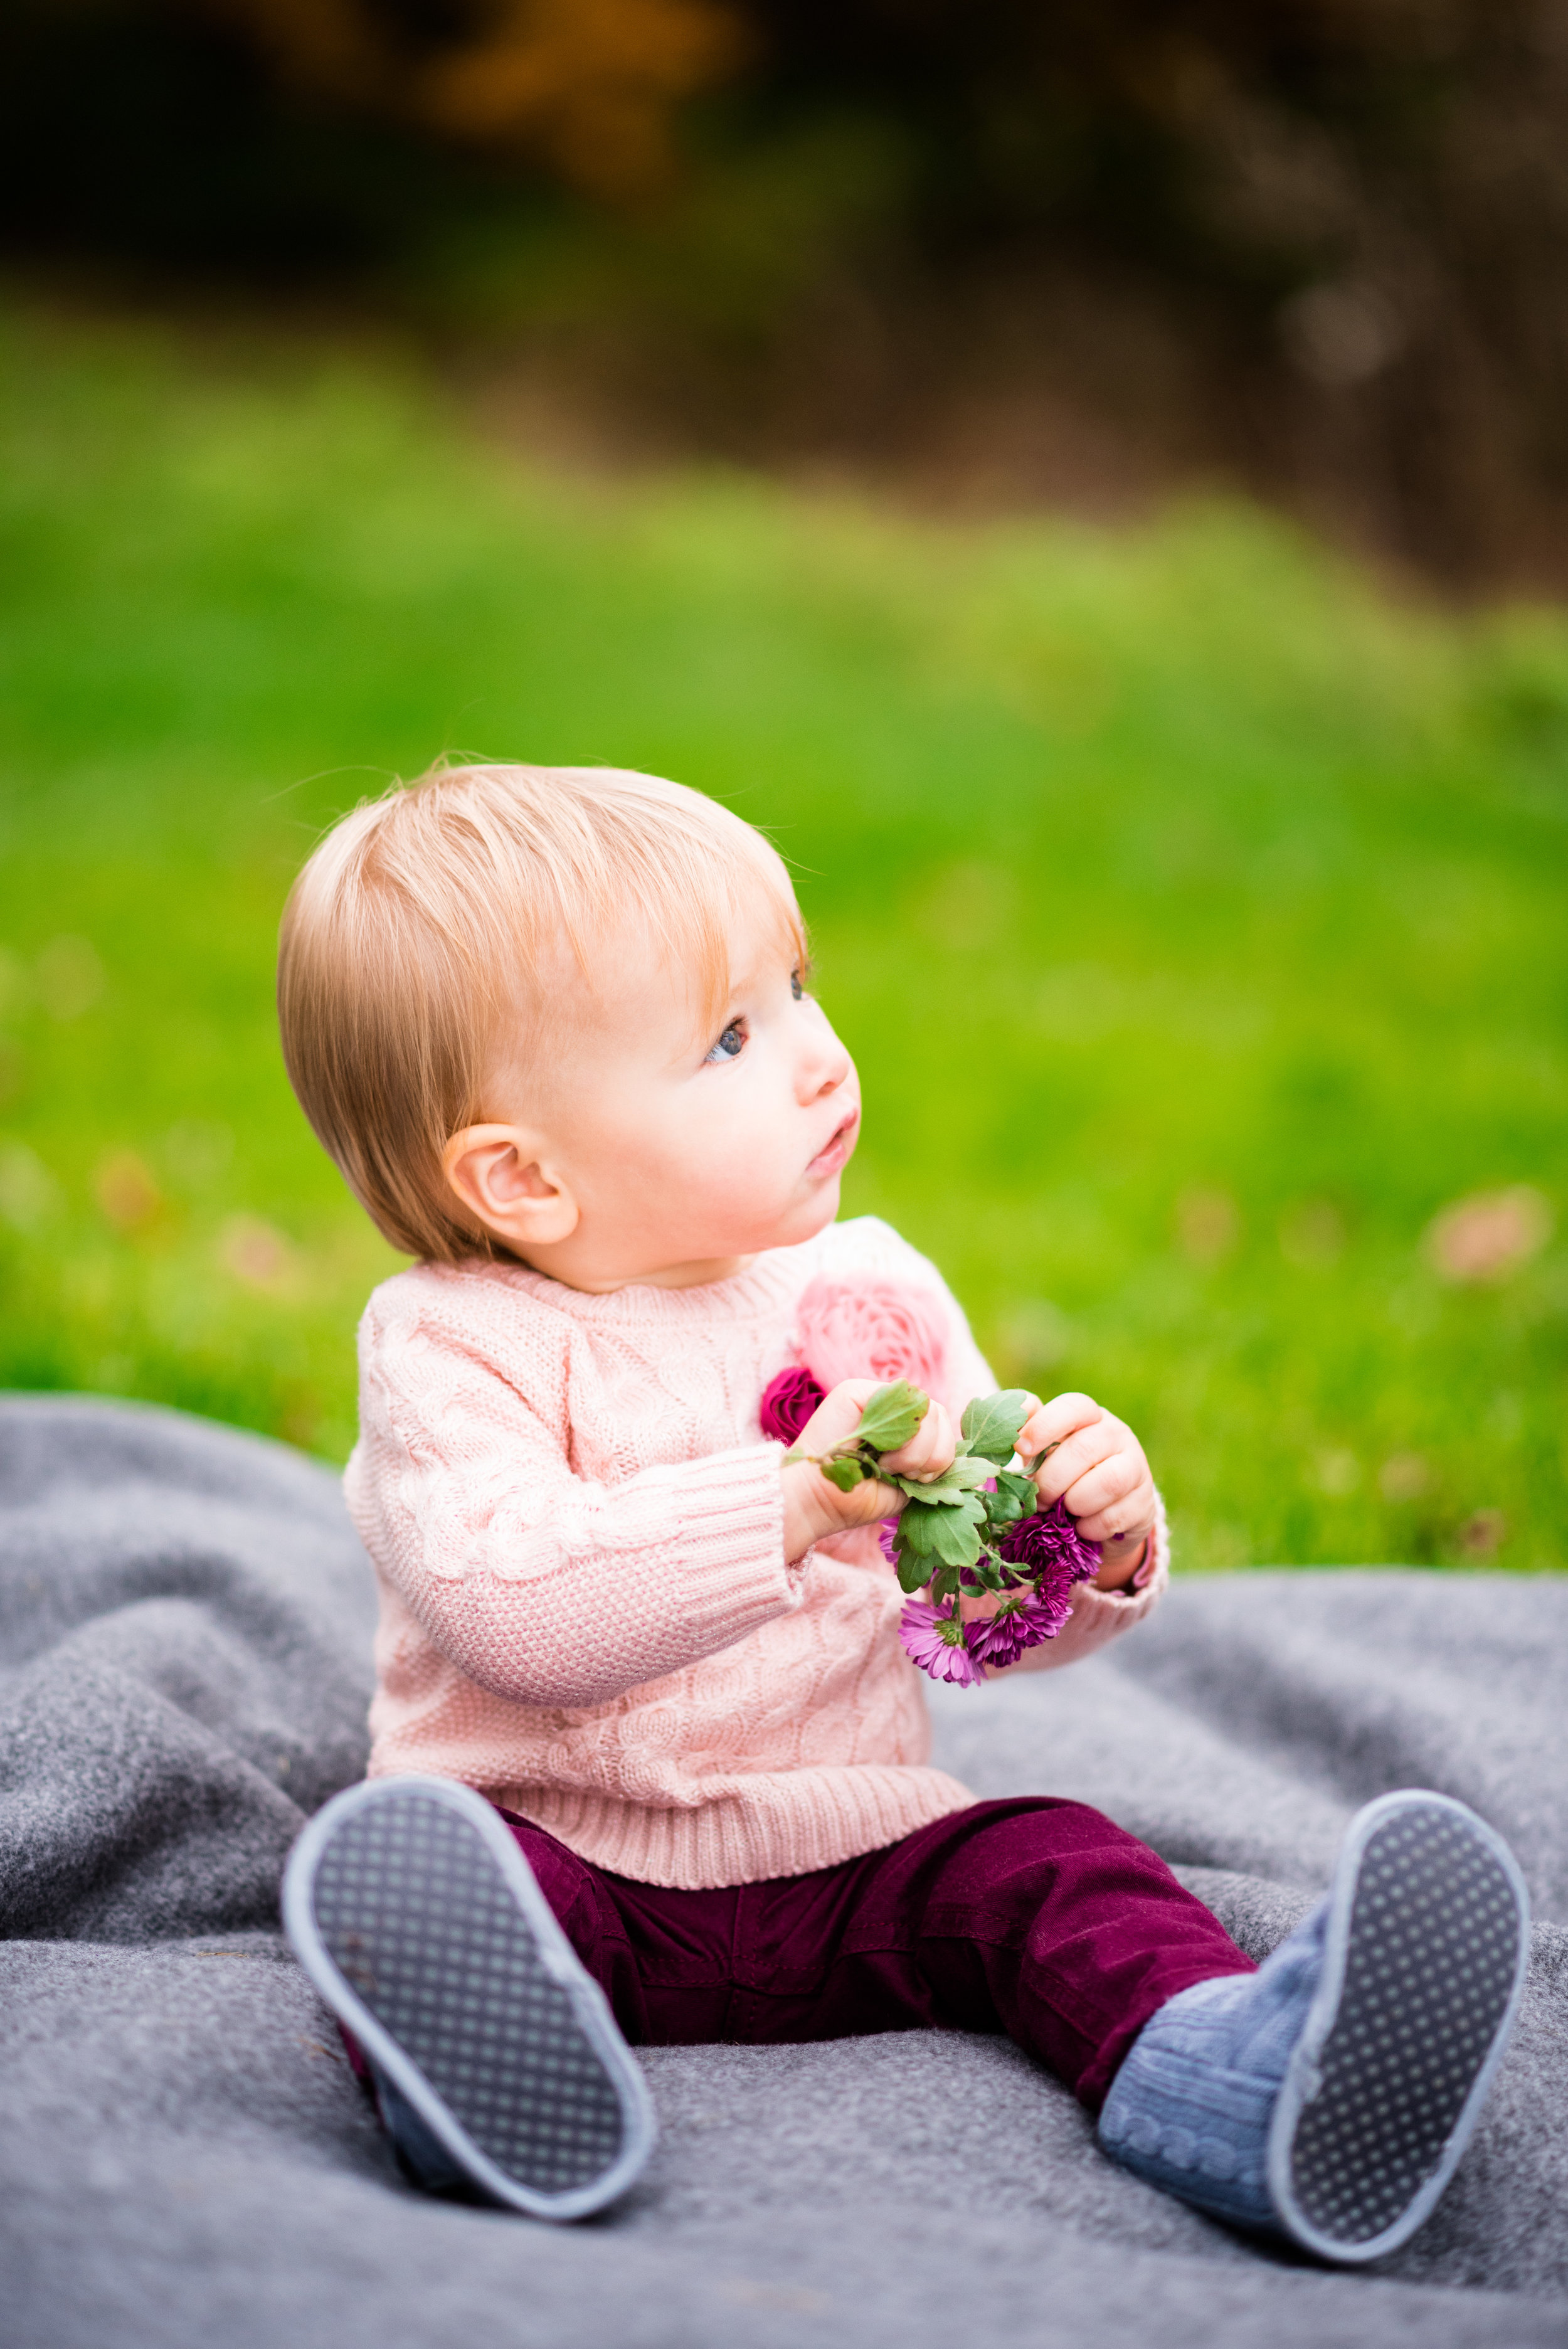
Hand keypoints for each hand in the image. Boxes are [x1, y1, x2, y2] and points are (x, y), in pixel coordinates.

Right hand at [780, 1379, 956, 1562]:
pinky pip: (902, 1401)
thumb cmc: (855, 1499)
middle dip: (933, 1454)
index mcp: (903, 1429)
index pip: (943, 1426)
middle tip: (904, 1474)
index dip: (942, 1455)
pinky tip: (879, 1452)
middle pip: (941, 1415)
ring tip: (888, 1466)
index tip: (920, 1479)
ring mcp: (874, 1396)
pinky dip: (900, 1435)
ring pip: (929, 1409)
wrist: (815, 1501)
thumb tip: (966, 1454)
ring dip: (917, 1449)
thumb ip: (933, 1462)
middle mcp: (890, 1409)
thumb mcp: (907, 1483)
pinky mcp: (857, 1390)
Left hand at [1015, 1391, 1155, 1590]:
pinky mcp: (1145, 1501)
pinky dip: (1092, 1527)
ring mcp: (1136, 1466)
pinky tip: (1082, 1529)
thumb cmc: (1062, 1477)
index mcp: (1087, 1416)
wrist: (1102, 1517)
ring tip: (1063, 1513)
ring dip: (1075, 1502)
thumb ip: (1021, 1439)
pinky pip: (1118, 1515)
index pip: (1073, 1407)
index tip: (1020, 1448)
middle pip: (1084, 1449)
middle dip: (1053, 1479)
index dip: (1044, 1425)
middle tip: (1039, 1499)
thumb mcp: (1041, 1455)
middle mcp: (1116, 1434)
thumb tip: (987, 1435)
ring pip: (1108, 1481)